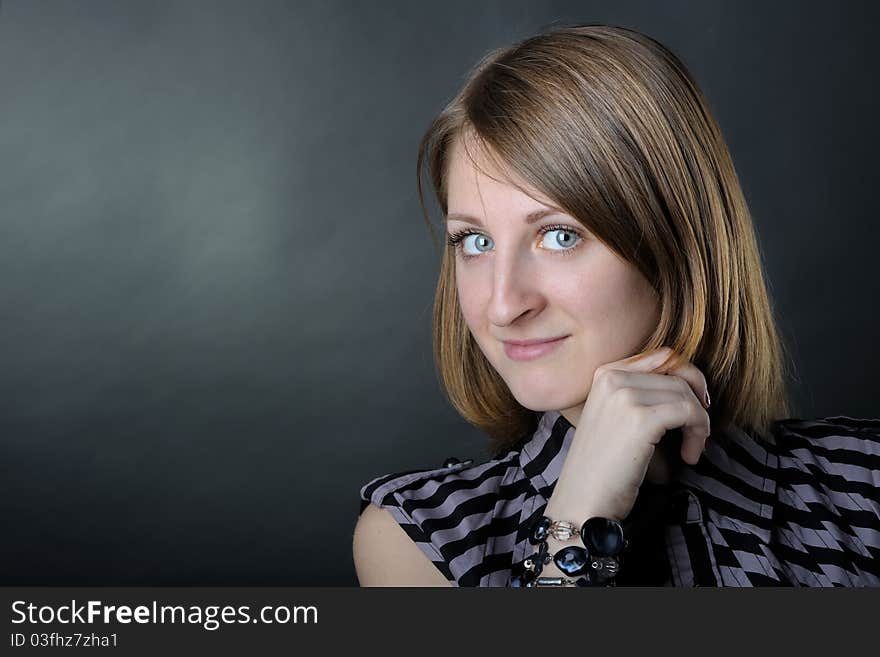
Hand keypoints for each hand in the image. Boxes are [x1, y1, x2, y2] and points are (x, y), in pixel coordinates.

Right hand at [546, 347, 710, 522]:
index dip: (688, 378)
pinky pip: (689, 412)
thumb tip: (689, 380)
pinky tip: (688, 456)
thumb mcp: (616, 417)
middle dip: (697, 402)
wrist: (582, 501)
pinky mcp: (640, 419)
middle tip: (697, 430)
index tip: (693, 406)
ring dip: (699, 423)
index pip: (663, 356)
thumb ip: (641, 392)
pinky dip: (697, 434)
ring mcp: (624, 396)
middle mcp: (612, 377)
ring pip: (686, 394)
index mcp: (604, 373)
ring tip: (690, 449)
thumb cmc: (602, 467)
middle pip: (678, 374)